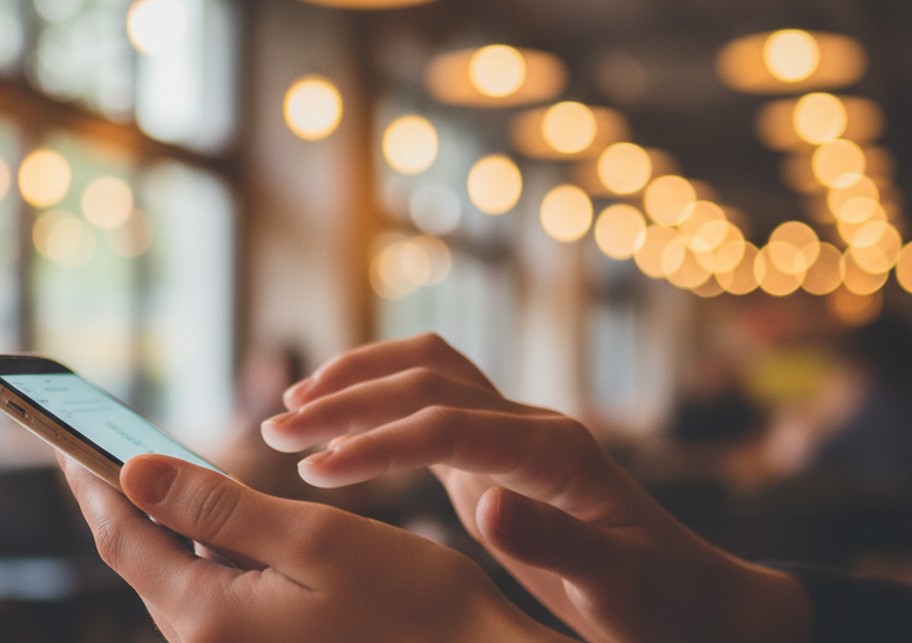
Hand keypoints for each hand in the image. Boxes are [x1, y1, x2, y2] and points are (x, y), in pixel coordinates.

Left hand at [59, 452, 569, 641]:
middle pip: (140, 559)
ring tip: (148, 467)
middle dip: (118, 498)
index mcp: (210, 618)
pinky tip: (212, 517)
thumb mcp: (311, 538)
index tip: (59, 435)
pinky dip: (199, 548)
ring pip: (174, 575)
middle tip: (93, 442)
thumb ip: (217, 507)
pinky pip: (208, 593)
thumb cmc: (409, 604)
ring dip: (160, 522)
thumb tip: (133, 471)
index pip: (123, 538)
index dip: (90, 481)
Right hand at [262, 333, 811, 642]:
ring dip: (360, 378)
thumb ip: (556, 545)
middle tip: (277, 430)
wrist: (692, 595)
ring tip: (294, 406)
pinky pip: (433, 396)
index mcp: (557, 453)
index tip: (315, 469)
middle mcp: (533, 426)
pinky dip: (381, 393)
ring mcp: (516, 430)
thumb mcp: (617, 588)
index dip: (378, 443)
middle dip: (349, 399)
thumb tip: (484, 504)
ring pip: (429, 370)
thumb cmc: (658, 600)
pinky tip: (341, 418)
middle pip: (428, 381)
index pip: (448, 426)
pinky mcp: (500, 449)